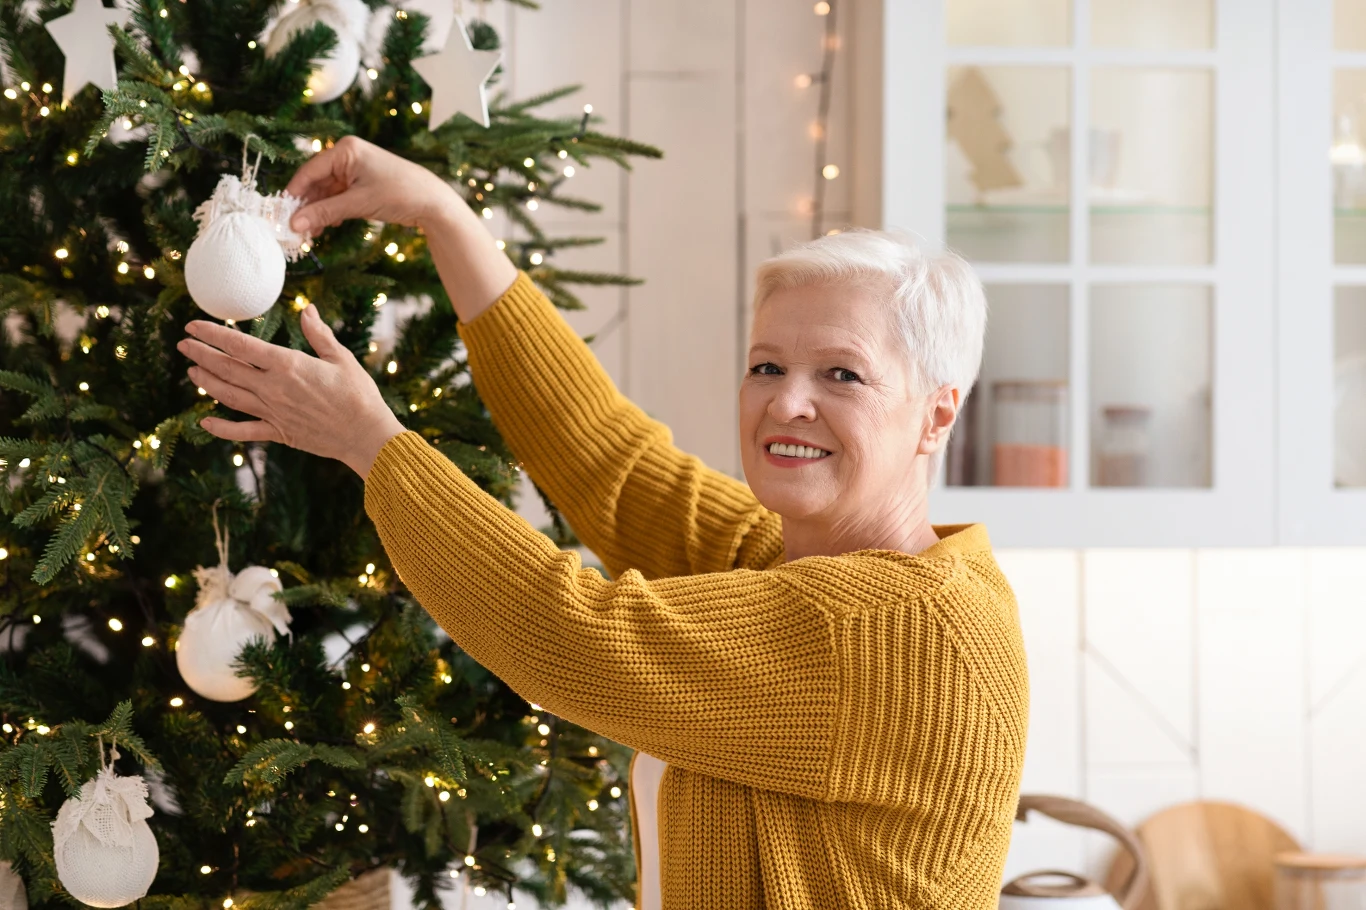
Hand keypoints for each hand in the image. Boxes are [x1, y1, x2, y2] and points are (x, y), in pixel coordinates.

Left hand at [178, 304, 405, 479]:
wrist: (365, 434)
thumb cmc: (358, 394)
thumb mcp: (341, 357)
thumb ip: (318, 334)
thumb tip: (307, 310)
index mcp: (287, 365)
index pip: (240, 346)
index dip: (213, 334)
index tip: (193, 326)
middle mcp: (273, 388)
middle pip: (227, 369)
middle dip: (201, 355)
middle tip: (184, 345)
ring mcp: (272, 412)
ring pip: (228, 396)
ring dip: (206, 383)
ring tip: (191, 373)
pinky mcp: (278, 432)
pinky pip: (243, 430)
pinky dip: (221, 428)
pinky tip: (204, 422)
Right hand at [285, 135, 463, 237]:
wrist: (433, 202)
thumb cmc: (399, 194)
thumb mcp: (358, 204)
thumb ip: (325, 213)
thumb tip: (295, 224)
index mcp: (345, 150)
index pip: (310, 171)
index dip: (295, 193)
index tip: (283, 214)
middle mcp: (348, 155)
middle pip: (317, 182)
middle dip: (308, 206)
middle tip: (296, 229)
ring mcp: (355, 169)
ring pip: (327, 192)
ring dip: (319, 212)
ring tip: (311, 234)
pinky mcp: (362, 183)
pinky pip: (339, 197)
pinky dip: (333, 211)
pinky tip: (327, 227)